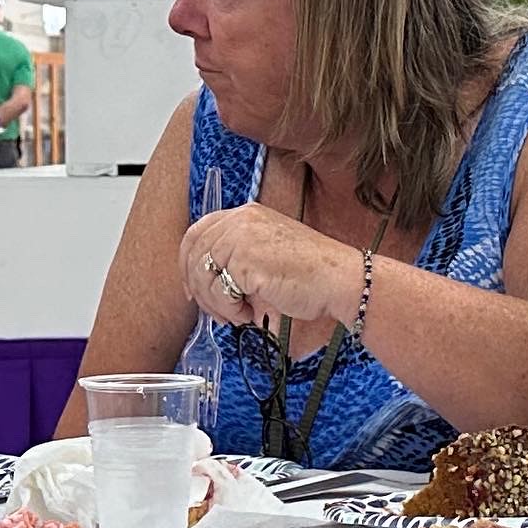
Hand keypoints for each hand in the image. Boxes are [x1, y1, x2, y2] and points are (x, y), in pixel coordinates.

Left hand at [180, 202, 358, 329]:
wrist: (340, 280)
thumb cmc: (310, 273)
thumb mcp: (265, 252)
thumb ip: (235, 256)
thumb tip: (201, 282)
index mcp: (245, 214)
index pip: (197, 233)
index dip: (187, 263)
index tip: (191, 287)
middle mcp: (240, 220)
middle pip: (193, 255)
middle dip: (198, 289)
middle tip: (213, 310)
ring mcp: (241, 238)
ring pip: (203, 277)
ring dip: (217, 304)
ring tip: (238, 313)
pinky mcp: (245, 261)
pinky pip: (219, 293)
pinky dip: (230, 310)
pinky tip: (248, 313)